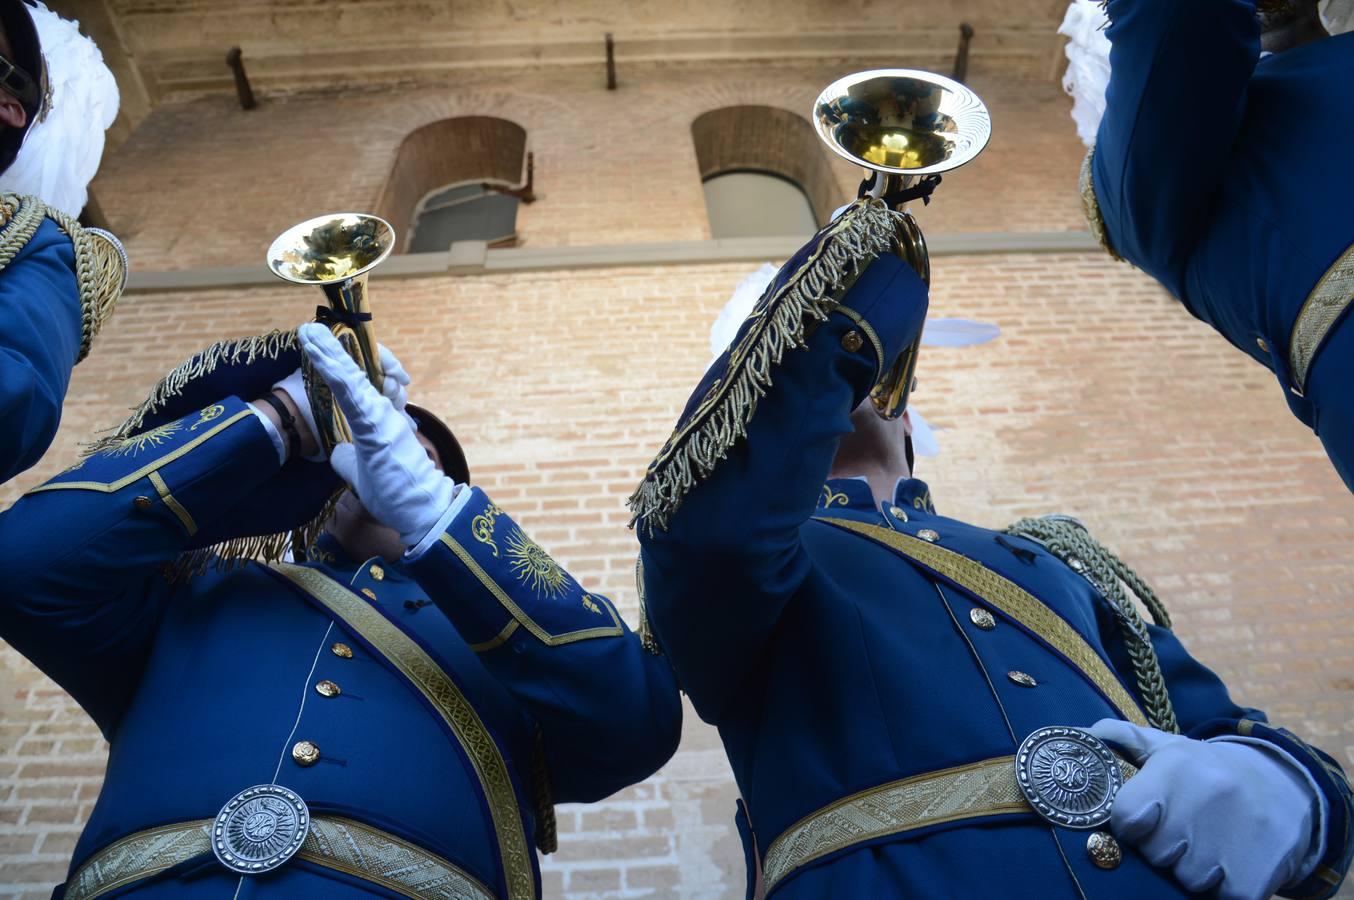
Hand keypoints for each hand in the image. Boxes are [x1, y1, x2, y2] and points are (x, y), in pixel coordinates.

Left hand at [298, 323, 456, 546]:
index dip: (341, 365)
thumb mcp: (361, 473)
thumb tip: (338, 451)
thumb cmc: (397, 493)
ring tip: (308, 336)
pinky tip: (317, 351)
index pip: (357, 385)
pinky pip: (350, 390)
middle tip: (309, 330)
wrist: (420, 509)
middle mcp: (380, 411)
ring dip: (328, 353)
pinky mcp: (374, 421)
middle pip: (359, 371)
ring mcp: (378, 414)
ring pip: (352, 375)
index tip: (319, 350)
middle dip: (332, 349)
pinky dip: (333, 369)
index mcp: (376, 421)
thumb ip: (349, 458)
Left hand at [1089, 719, 1316, 899]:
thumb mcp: (1170, 747)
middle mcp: (1206, 798)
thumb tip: (1085, 734)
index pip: (1127, 816)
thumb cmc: (1211, 771)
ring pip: (1186, 879)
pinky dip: (1222, 889)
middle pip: (1155, 853)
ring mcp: (1235, 838)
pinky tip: (1230, 864)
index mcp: (1176, 767)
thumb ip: (1125, 739)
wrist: (1289, 786)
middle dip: (1162, 849)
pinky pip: (1221, 897)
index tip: (1140, 823)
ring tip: (1207, 846)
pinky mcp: (1258, 875)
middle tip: (1181, 833)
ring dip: (1192, 871)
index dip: (1129, 825)